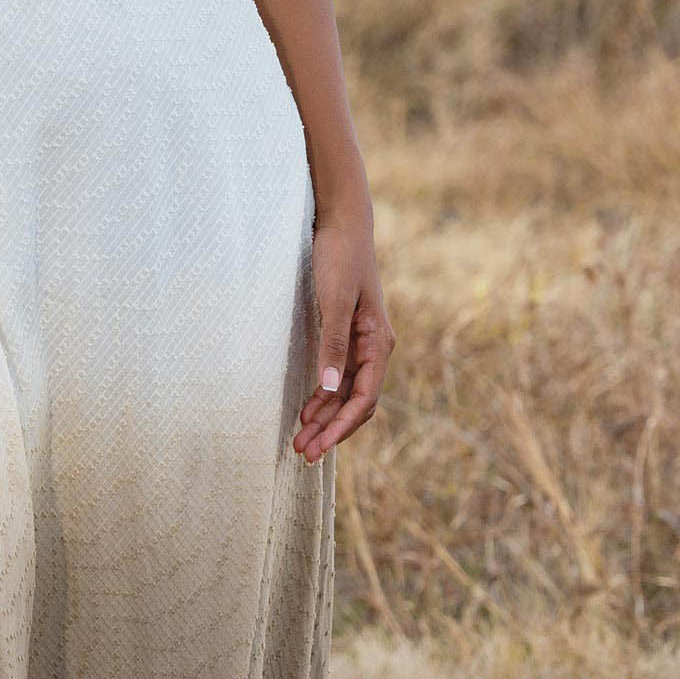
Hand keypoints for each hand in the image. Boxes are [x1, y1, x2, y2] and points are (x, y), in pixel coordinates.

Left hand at [295, 208, 394, 461]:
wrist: (342, 224)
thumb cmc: (339, 258)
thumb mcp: (333, 301)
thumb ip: (334, 345)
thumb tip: (331, 389)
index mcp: (379, 343)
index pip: (364, 399)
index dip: (340, 427)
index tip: (316, 448)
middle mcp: (375, 348)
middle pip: (356, 403)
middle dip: (331, 431)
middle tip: (302, 454)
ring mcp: (362, 344)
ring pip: (347, 394)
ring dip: (326, 419)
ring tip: (300, 441)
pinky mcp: (347, 336)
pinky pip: (340, 378)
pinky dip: (325, 399)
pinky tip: (307, 412)